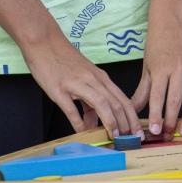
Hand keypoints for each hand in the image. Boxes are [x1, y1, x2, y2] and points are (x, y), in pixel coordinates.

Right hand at [23, 32, 142, 137]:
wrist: (44, 42)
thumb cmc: (64, 60)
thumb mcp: (82, 78)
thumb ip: (89, 102)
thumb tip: (93, 126)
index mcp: (100, 77)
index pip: (123, 100)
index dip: (132, 118)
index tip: (137, 133)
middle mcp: (92, 80)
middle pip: (116, 103)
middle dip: (126, 124)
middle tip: (130, 140)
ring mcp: (77, 84)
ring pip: (100, 104)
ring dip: (109, 122)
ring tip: (113, 137)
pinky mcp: (60, 89)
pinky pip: (72, 109)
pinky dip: (78, 123)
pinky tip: (81, 133)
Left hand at [132, 20, 181, 138]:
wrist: (174, 22)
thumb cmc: (157, 45)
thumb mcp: (147, 66)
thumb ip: (143, 91)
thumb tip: (132, 111)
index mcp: (161, 68)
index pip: (158, 96)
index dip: (156, 115)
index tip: (154, 130)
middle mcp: (179, 68)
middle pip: (175, 100)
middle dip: (172, 120)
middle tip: (169, 137)